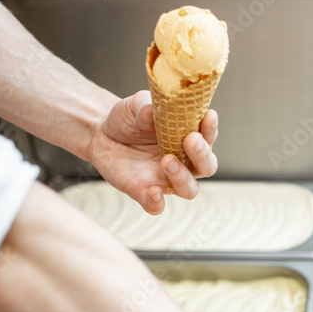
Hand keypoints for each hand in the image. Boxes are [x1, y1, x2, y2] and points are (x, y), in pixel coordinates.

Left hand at [87, 90, 217, 213]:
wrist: (102, 134)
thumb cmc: (128, 119)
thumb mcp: (135, 105)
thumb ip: (145, 106)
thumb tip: (151, 112)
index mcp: (187, 138)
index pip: (208, 137)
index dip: (210, 129)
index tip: (208, 115)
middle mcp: (183, 161)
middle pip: (207, 167)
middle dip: (203, 155)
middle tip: (191, 140)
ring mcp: (166, 179)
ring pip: (189, 189)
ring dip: (183, 178)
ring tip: (167, 160)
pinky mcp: (145, 192)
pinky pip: (156, 206)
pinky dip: (157, 203)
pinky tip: (153, 192)